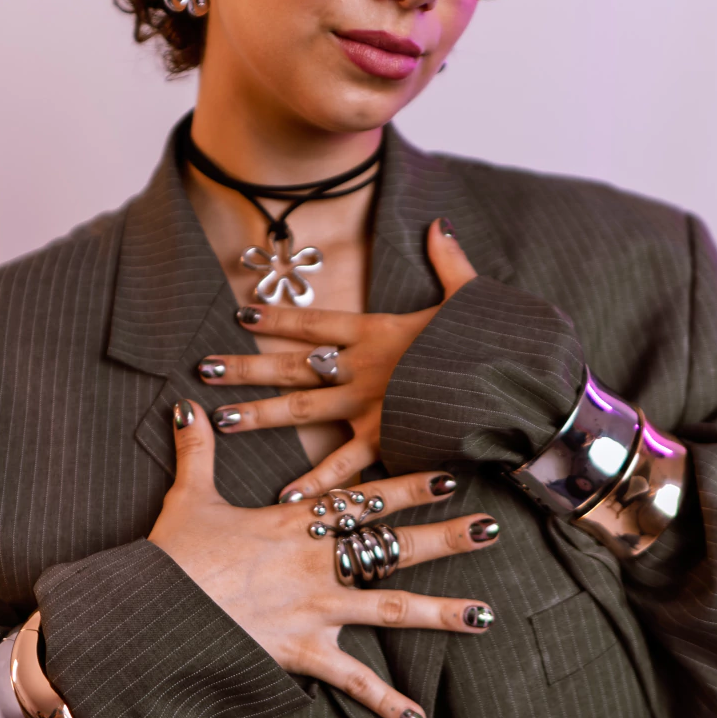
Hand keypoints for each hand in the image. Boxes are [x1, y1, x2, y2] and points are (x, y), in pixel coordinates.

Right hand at [148, 399, 498, 717]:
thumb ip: (197, 451)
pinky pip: (351, 680)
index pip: (364, 499)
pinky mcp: (302, 651)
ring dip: (440, 613)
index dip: (408, 486)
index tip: (448, 476)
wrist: (154, 614)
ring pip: (389, 608)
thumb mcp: (188, 497)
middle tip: (492, 530)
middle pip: (392, 547)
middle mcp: (316, 562)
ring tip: (486, 615)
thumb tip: (185, 407)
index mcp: (294, 522)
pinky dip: (384, 701)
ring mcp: (315, 608)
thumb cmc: (173, 555)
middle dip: (445, 538)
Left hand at [199, 218, 476, 499]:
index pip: (314, 321)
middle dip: (246, 367)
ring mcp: (368, 404)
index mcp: (376, 332)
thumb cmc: (488, 340)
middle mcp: (361, 367)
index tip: (241, 313)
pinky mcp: (385, 438)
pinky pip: (343, 465)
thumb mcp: (468, 294)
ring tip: (222, 420)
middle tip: (204, 368)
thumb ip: (447, 261)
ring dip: (260, 415)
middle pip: (292, 365)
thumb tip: (439, 223)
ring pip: (303, 410)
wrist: (511, 383)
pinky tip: (284, 494)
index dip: (276, 316)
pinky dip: (316, 482)